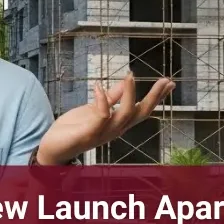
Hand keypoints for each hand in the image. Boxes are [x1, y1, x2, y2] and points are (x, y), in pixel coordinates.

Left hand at [36, 74, 174, 164]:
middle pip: (140, 113)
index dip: (157, 97)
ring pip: (125, 115)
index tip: (169, 82)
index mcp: (118, 123)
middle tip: (165, 80)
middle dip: (154, 97)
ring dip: (129, 94)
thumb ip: (111, 97)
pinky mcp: (88, 134)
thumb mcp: (95, 107)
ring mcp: (103, 133)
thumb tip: (126, 82)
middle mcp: (115, 129)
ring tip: (130, 76)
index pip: (142, 109)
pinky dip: (102, 100)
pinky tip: (97, 86)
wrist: (53, 146)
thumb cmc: (75, 128)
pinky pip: (101, 117)